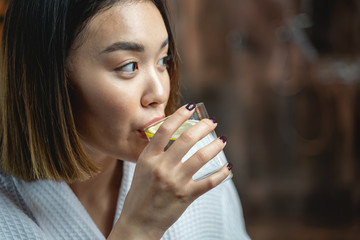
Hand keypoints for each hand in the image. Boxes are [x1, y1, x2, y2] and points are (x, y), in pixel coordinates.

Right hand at [109, 104, 230, 239]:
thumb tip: (174, 137)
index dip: (179, 115)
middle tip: (211, 122)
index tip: (190, 108)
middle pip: (187, 139)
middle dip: (203, 126)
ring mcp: (175, 181)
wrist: (138, 222)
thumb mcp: (142, 169)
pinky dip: (221, 173)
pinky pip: (209, 181)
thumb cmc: (140, 194)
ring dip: (215, 145)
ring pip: (201, 156)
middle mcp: (162, 167)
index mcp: (148, 158)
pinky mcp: (186, 196)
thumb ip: (156, 153)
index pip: (165, 129)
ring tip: (222, 140)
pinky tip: (227, 167)